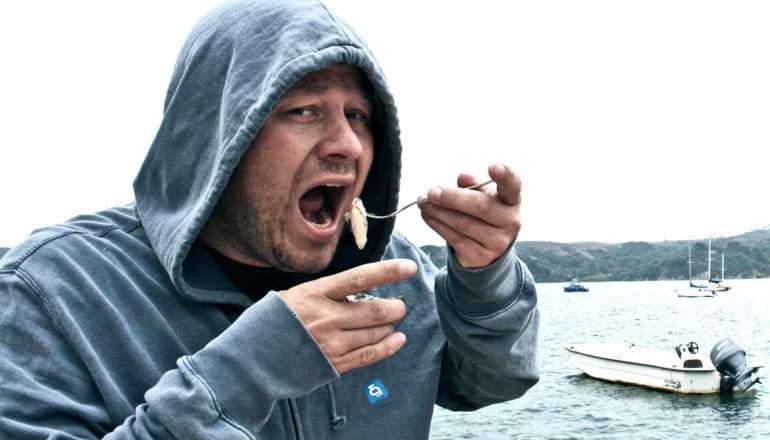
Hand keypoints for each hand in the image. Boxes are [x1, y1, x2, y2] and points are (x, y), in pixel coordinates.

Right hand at [278, 259, 415, 372]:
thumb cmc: (275, 319)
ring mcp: (331, 343)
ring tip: (390, 322)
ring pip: (375, 333)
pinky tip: (397, 340)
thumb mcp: (296, 293)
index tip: (408, 267)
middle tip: (399, 305)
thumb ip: (328, 291)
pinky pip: (368, 354)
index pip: (359, 278)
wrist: (253, 356)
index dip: (387, 272)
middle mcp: (326, 317)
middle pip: (374, 310)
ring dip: (389, 326)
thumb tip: (360, 287)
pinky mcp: (333, 363)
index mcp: (316, 293)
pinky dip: (387, 347)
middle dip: (394, 308)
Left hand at [418, 163, 521, 267]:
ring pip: (462, 223)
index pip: (512, 185)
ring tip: (423, 202)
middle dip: (451, 197)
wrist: (488, 248)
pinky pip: (454, 238)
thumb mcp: (482, 195)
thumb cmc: (483, 212)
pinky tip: (427, 216)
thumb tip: (463, 177)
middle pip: (480, 206)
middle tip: (431, 192)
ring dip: (437, 211)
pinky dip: (437, 225)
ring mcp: (497, 242)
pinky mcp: (481, 257)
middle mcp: (510, 222)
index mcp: (511, 200)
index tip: (493, 165)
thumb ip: (473, 184)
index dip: (504, 175)